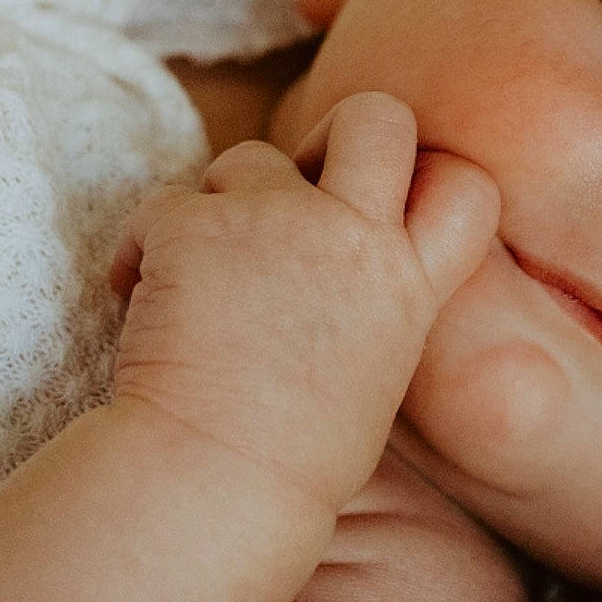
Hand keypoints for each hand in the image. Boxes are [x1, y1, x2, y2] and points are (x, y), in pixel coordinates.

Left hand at [107, 92, 498, 512]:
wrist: (216, 485)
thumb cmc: (292, 462)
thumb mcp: (375, 373)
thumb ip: (373, 303)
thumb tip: (334, 268)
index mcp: (408, 285)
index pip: (467, 185)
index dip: (429, 179)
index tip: (383, 213)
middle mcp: (353, 237)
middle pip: (377, 116)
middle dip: (335, 134)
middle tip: (298, 189)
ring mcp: (275, 222)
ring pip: (250, 157)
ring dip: (222, 204)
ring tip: (199, 280)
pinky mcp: (195, 225)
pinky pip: (163, 205)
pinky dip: (142, 249)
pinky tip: (134, 299)